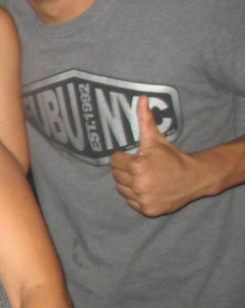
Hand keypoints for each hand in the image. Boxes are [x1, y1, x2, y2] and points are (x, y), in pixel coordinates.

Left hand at [109, 96, 198, 216]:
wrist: (194, 178)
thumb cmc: (172, 157)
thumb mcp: (155, 138)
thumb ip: (145, 119)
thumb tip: (141, 98)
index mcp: (137, 166)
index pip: (114, 161)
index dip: (123, 158)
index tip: (134, 157)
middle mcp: (138, 184)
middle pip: (116, 176)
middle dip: (126, 170)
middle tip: (141, 167)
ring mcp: (143, 199)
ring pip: (122, 190)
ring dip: (129, 184)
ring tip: (145, 177)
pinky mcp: (147, 210)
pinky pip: (131, 202)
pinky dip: (137, 197)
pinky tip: (149, 189)